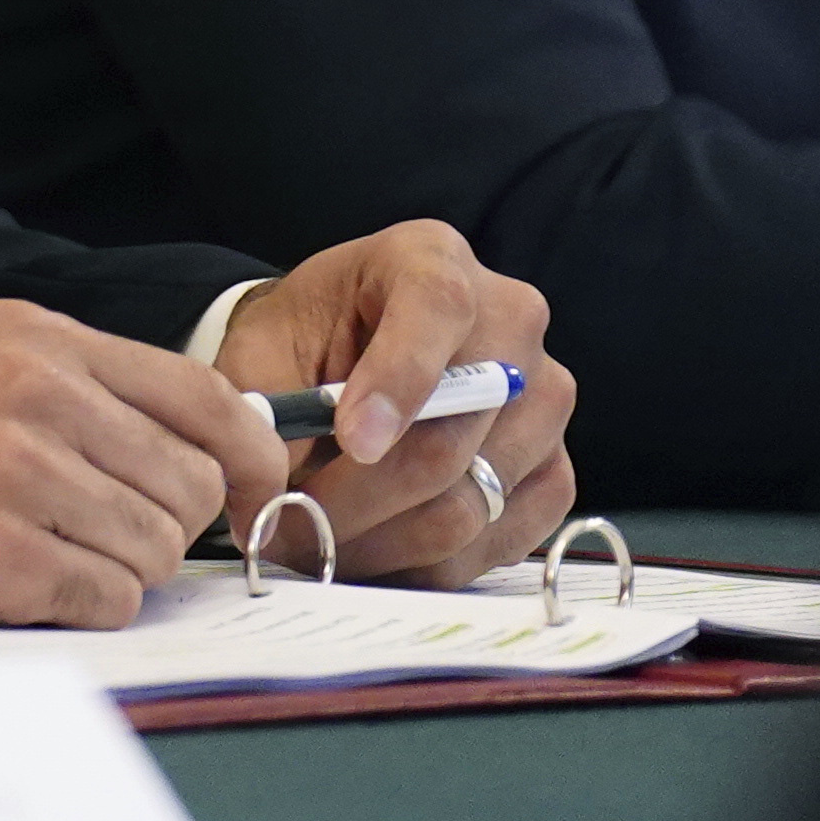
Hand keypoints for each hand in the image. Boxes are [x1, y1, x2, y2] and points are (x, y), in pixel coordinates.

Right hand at [0, 303, 291, 628]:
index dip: (246, 461)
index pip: (204, 400)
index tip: (242, 499)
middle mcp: (35, 395)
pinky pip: (102, 602)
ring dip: (105, 574)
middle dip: (156, 529)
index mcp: (28, 338)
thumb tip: (164, 449)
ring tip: (19, 562)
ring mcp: (15, 475)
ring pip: (152, 554)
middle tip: (84, 544)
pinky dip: (68, 609)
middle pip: (189, 489)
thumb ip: (50, 385)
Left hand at [208, 226, 569, 585]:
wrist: (348, 352)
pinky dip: (428, 560)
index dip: (396, 383)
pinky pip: (500, 538)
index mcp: (430, 260)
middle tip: (290, 528)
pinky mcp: (554, 468)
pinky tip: (373, 548)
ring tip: (318, 542)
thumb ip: (268, 402)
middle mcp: (510, 321)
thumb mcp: (265, 345)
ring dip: (384, 539)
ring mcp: (546, 398)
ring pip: (472, 499)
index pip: (437, 309)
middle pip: (450, 432)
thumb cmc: (305, 338)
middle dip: (359, 496)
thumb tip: (275, 490)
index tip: (351, 443)